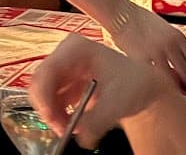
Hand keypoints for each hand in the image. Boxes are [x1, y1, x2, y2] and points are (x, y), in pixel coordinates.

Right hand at [27, 33, 171, 143]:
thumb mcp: (117, 102)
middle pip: (41, 80)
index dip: (45, 95)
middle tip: (60, 129)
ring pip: (43, 91)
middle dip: (47, 107)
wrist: (144, 85)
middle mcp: (65, 54)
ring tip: (67, 129)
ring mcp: (63, 67)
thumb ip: (97, 120)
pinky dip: (57, 114)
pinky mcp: (65, 81)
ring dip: (51, 113)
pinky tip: (70, 124)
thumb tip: (79, 137)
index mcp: (76, 48)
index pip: (49, 69)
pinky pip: (51, 99)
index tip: (51, 118)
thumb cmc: (134, 83)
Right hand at [105, 3, 185, 86]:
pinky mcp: (143, 59)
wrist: (120, 12)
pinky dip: (157, 82)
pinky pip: (155, 77)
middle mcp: (171, 45)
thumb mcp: (164, 27)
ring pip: (175, 79)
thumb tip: (182, 57)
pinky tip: (154, 82)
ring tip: (170, 88)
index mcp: (179, 37)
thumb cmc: (139, 18)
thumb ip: (175, 42)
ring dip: (174, 86)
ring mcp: (157, 53)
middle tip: (184, 88)